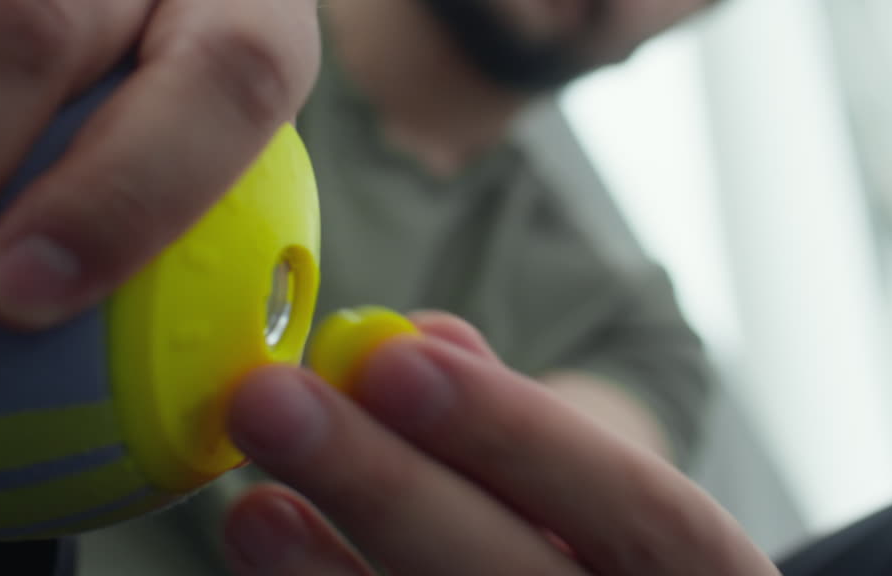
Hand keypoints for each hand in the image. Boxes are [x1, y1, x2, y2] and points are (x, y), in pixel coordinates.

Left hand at [222, 312, 779, 575]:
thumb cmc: (612, 558)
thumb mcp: (612, 493)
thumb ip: (523, 424)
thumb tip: (415, 337)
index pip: (640, 513)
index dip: (515, 434)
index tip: (392, 355)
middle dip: (386, 489)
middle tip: (270, 399)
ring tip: (251, 504)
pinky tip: (268, 555)